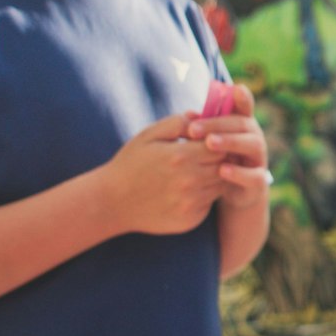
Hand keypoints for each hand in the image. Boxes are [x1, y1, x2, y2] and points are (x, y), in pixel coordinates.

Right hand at [97, 111, 229, 234]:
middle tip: (204, 157)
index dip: (218, 142)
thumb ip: (177, 122)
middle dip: (218, 159)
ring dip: (213, 178)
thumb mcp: (148, 135)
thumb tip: (202, 115)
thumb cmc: (130, 164)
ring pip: (219, 186)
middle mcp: (189, 181)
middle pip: (224, 166)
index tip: (208, 142)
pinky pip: (209, 204)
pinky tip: (188, 191)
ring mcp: (190, 203)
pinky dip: (204, 196)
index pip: (220, 146)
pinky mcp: (190, 220)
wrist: (111, 202)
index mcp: (180, 156)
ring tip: (195, 173)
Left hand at [186, 85, 270, 209]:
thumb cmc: (215, 163)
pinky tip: (222, 170)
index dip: (243, 97)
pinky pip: (255, 176)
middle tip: (194, 128)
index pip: (244, 107)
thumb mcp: (208, 144)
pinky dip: (240, 173)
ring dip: (231, 141)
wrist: (229, 197)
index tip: (234, 89)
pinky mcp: (258, 183)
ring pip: (253, 144)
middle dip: (219, 123)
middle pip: (244, 123)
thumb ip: (203, 129)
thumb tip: (188, 114)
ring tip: (209, 143)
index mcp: (241, 127)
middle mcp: (253, 139)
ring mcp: (258, 160)